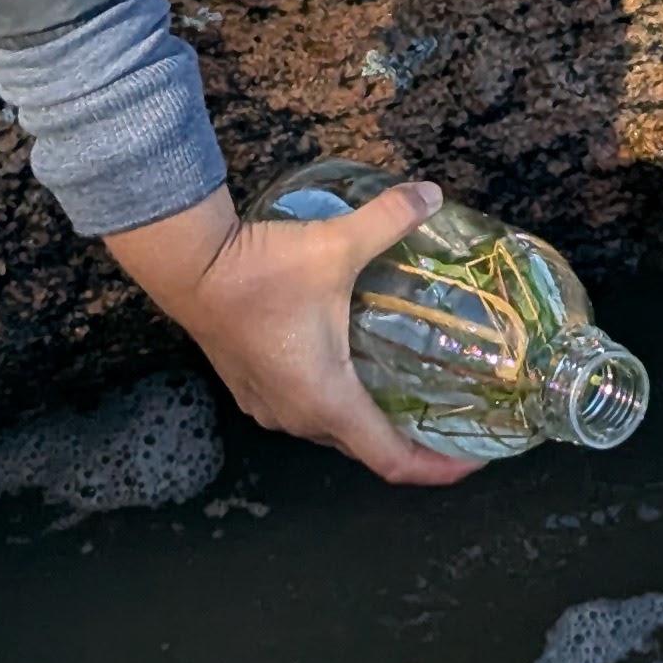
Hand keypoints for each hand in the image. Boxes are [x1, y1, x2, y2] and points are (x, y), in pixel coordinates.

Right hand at [106, 181, 483, 487]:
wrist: (190, 268)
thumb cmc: (263, 270)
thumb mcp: (336, 244)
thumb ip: (389, 219)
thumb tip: (432, 194)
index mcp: (327, 399)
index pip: (391, 460)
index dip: (436, 468)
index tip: (472, 460)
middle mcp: (299, 417)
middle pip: (364, 448)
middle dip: (410, 443)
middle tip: (451, 420)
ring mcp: (270, 407)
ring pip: (332, 431)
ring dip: (369, 422)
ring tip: (407, 395)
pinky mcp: (252, 390)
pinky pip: (306, 413)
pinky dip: (337, 405)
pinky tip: (354, 370)